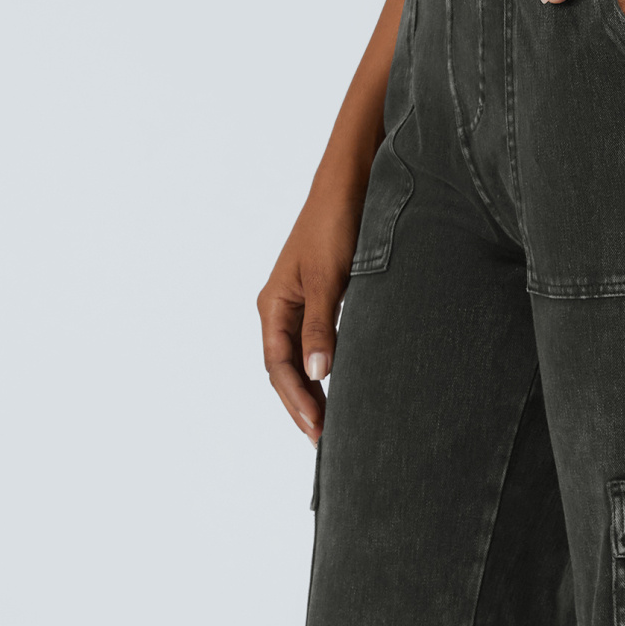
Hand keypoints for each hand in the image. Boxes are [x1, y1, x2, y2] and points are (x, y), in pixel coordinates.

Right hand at [258, 168, 364, 439]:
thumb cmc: (335, 224)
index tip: (317, 429)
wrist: (351, 184)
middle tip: (324, 441)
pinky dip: (327, 371)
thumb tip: (318, 373)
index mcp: (273, 305)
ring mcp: (301, 306)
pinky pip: (318, 346)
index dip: (297, 401)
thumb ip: (321, 326)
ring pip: (300, 361)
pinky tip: (342, 388)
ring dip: (313, 393)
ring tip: (331, 425)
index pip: (278, 367)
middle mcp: (282, 309)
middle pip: (285, 370)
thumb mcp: (328, 278)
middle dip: (302, 406)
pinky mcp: (323, 301)